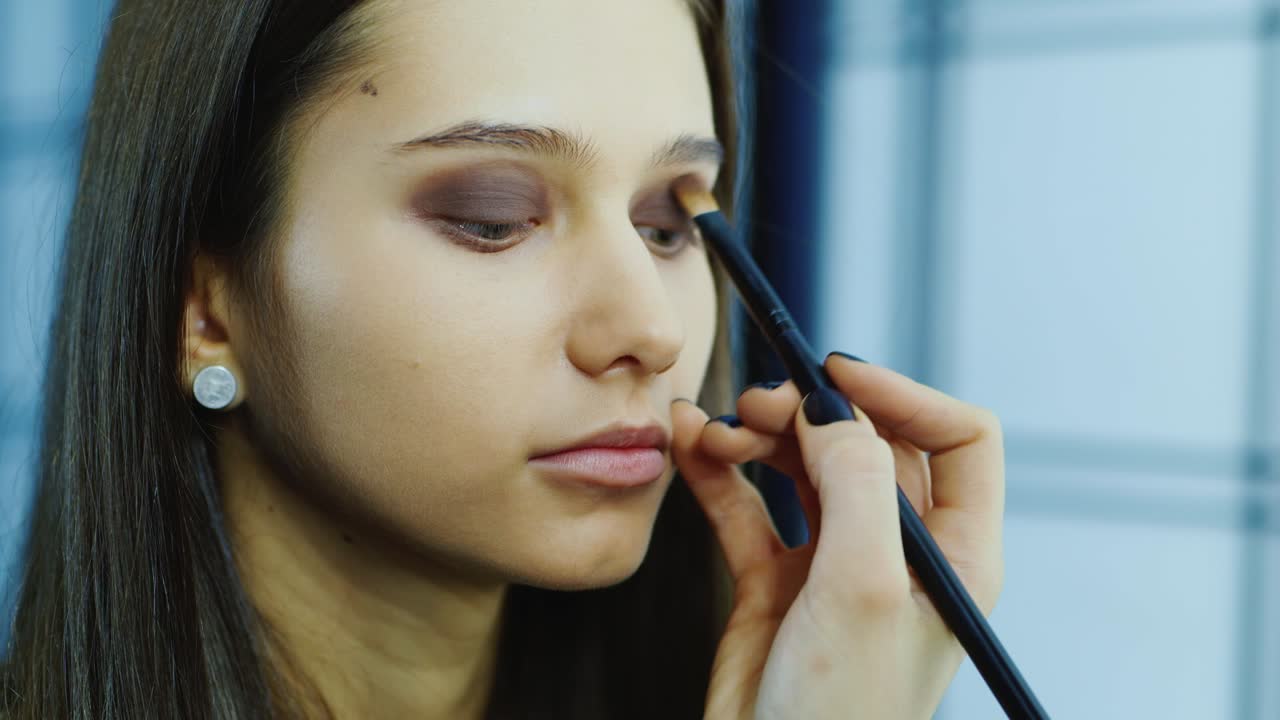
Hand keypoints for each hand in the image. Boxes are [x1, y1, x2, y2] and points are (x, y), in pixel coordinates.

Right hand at [669, 353, 1005, 719]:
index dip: (902, 394)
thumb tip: (832, 409)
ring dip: (756, 437)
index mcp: (953, 555)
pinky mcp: (775, 583)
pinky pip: (748, 506)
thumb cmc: (841, 715)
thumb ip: (855, 483)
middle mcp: (898, 553)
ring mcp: (834, 566)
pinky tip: (690, 448)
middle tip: (759, 407)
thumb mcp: (864, 588)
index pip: (957, 439)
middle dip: (810, 414)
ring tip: (712, 431)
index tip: (836, 374)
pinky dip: (719, 473)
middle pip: (866, 444)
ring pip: (801, 468)